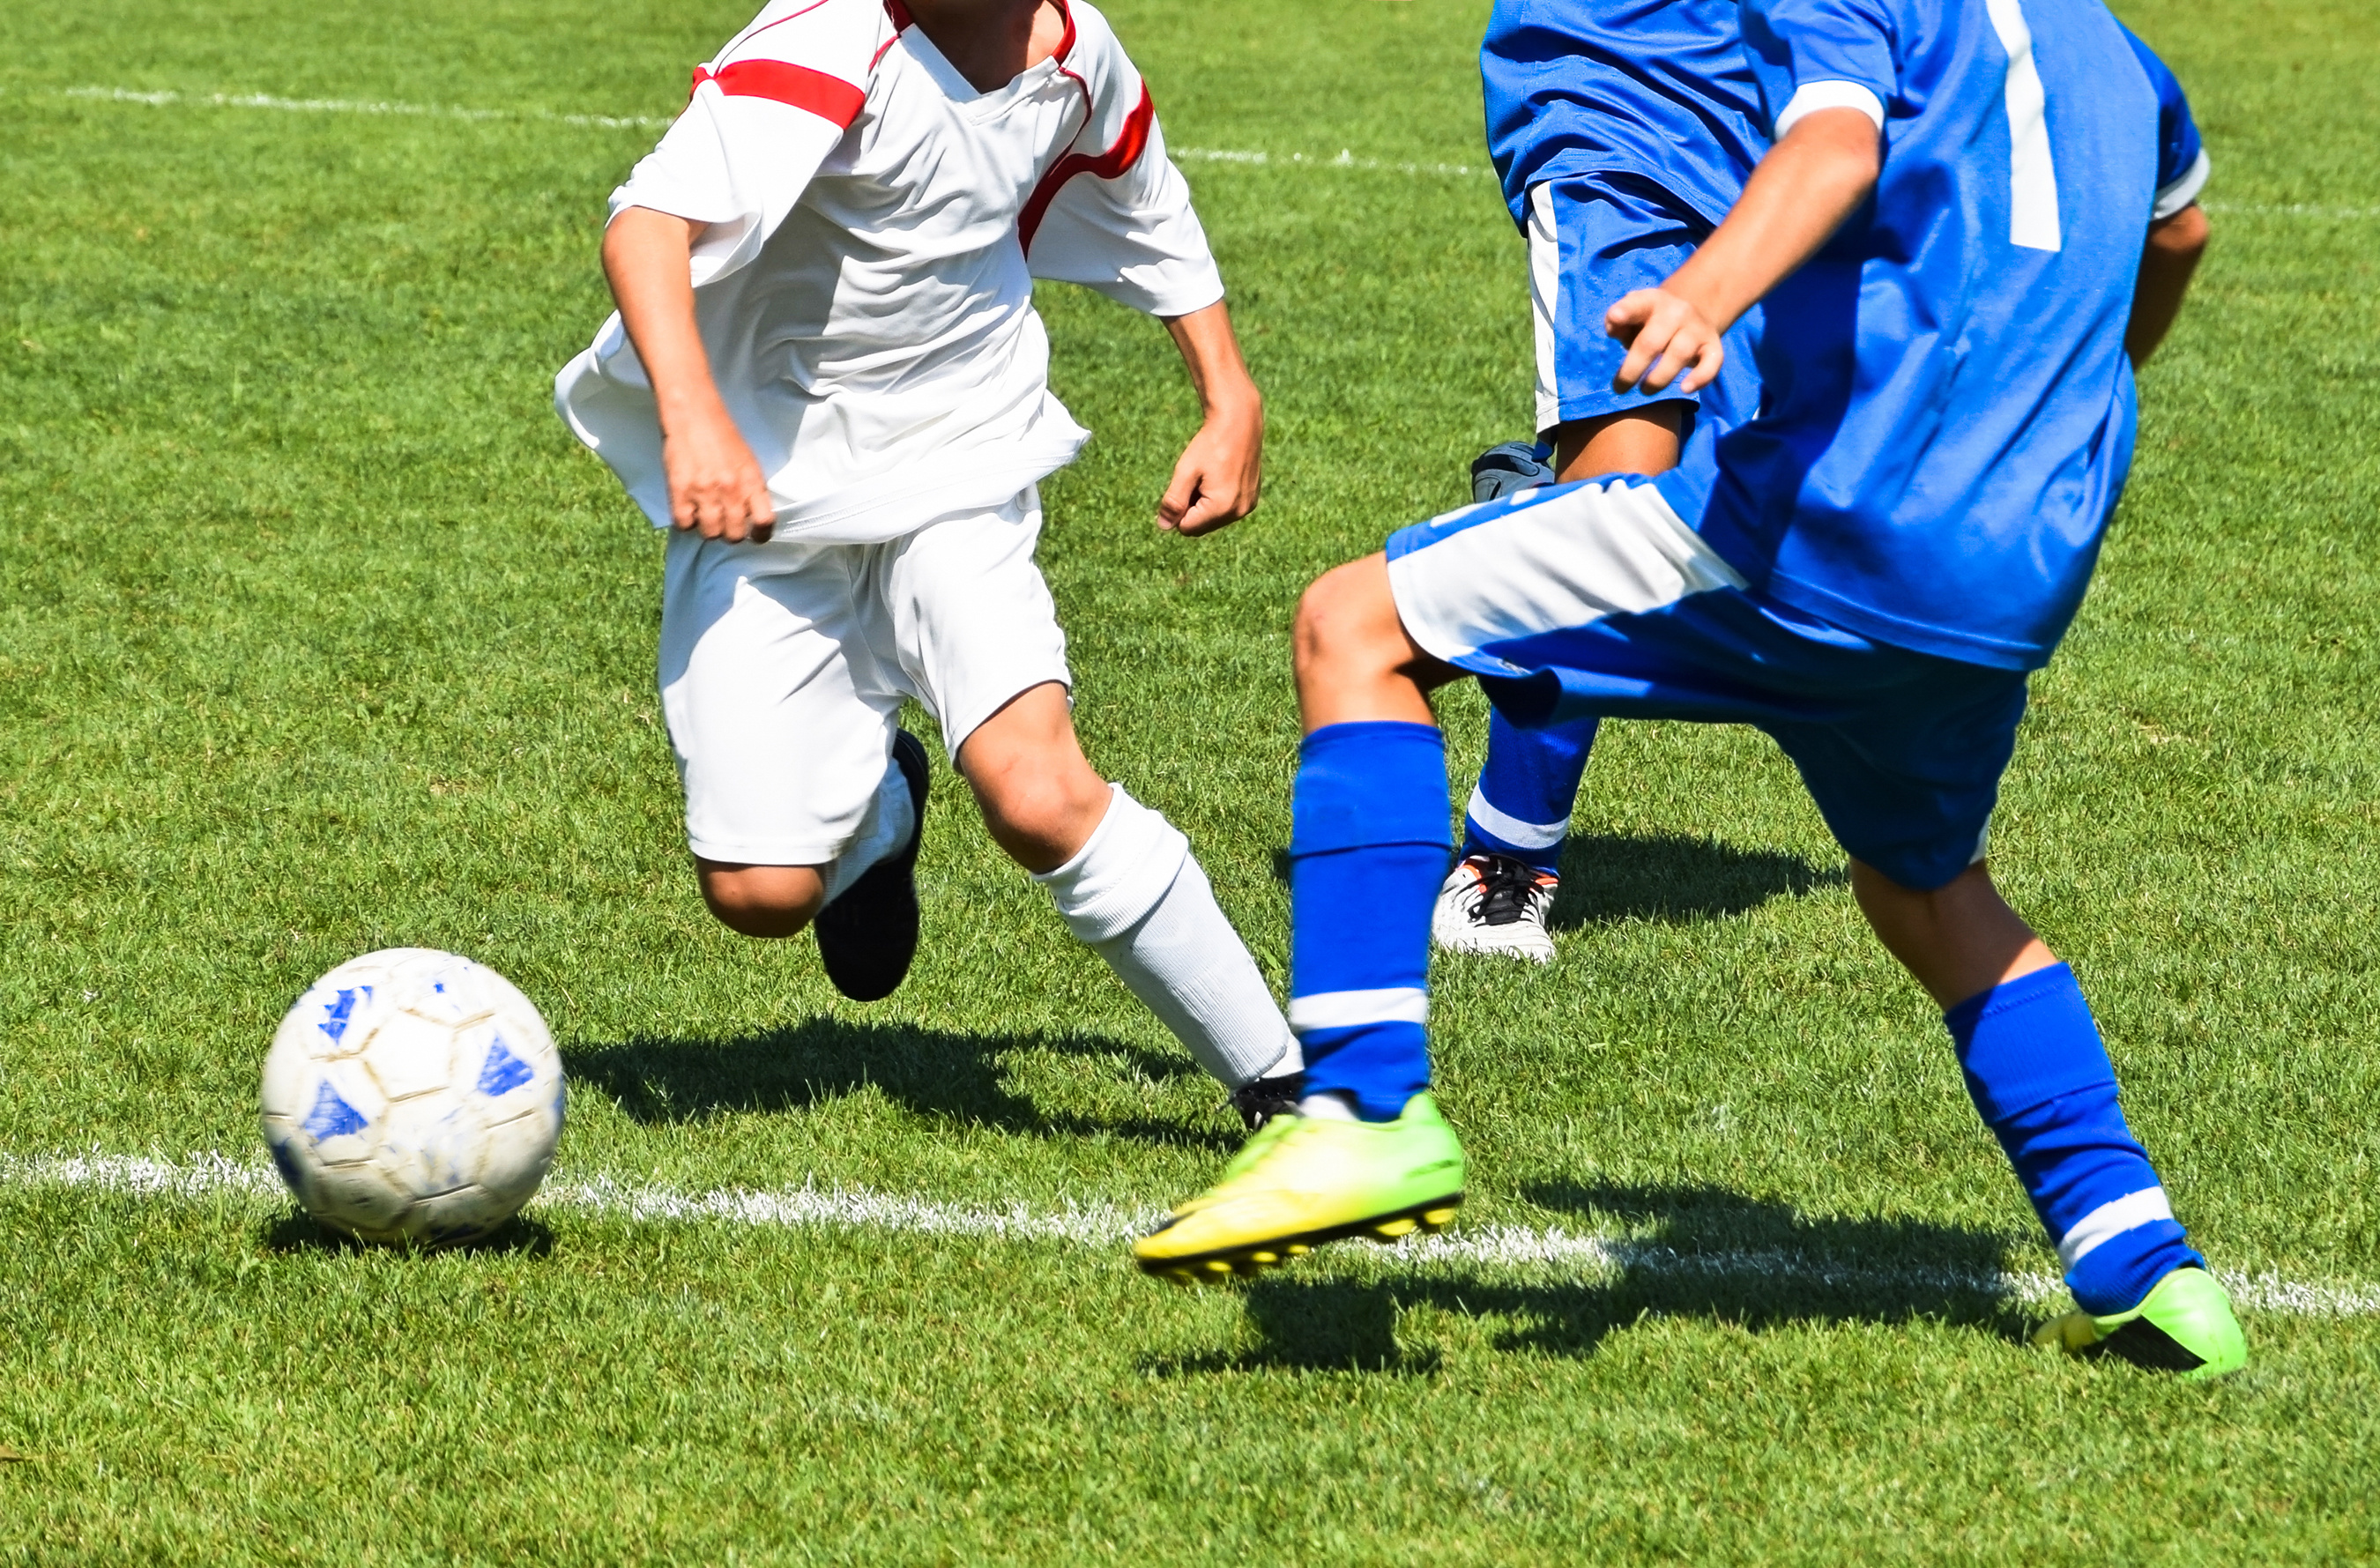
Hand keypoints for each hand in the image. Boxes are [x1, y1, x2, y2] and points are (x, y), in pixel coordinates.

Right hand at [662, 400, 775, 542]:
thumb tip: (750, 517)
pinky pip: (684, 524)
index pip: (764, 522)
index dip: (761, 535)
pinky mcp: (680, 490)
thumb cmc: (722, 435)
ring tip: (703, 514)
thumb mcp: (748, 461)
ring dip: (707, 528)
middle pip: (735, 535)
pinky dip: (685, 521)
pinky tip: (687, 509)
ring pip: (710, 533)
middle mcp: (731, 490)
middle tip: (723, 522)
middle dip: (730, 532)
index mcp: (752, 481)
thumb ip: (751, 489)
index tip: (755, 536)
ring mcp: (705, 492)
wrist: (693, 412)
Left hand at [1158, 395, 1261, 535]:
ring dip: (1205, 503)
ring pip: (1213, 519)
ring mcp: (1248, 506)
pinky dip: (1219, 498)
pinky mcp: (1252, 499)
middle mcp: (1239, 512)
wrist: (1240, 422)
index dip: (1178, 508)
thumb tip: (1163, 527)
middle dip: (1192, 508)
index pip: (1186, 528)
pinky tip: (1221, 475)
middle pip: (1201, 526)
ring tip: (1210, 475)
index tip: (1186, 483)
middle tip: (1198, 478)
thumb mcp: (1185, 471)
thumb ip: (1173, 501)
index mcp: (1221, 508)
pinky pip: (1227, 510)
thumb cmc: (1210, 444)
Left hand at [1605, 287, 1725, 395]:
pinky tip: (1685, 389)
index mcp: (1651, 302)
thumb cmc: (1651, 322)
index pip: (1637, 304)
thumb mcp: (1633, 316)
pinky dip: (1701, 378)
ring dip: (1659, 378)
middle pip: (1652, 342)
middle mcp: (1677, 312)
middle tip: (1619, 388)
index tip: (1614, 318)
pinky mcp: (1713, 346)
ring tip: (1645, 390)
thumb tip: (1613, 329)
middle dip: (1632, 369)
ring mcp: (1697, 329)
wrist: (1693, 311)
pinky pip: (1712, 363)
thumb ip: (1619, 322)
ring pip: (1680, 354)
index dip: (1625, 311)